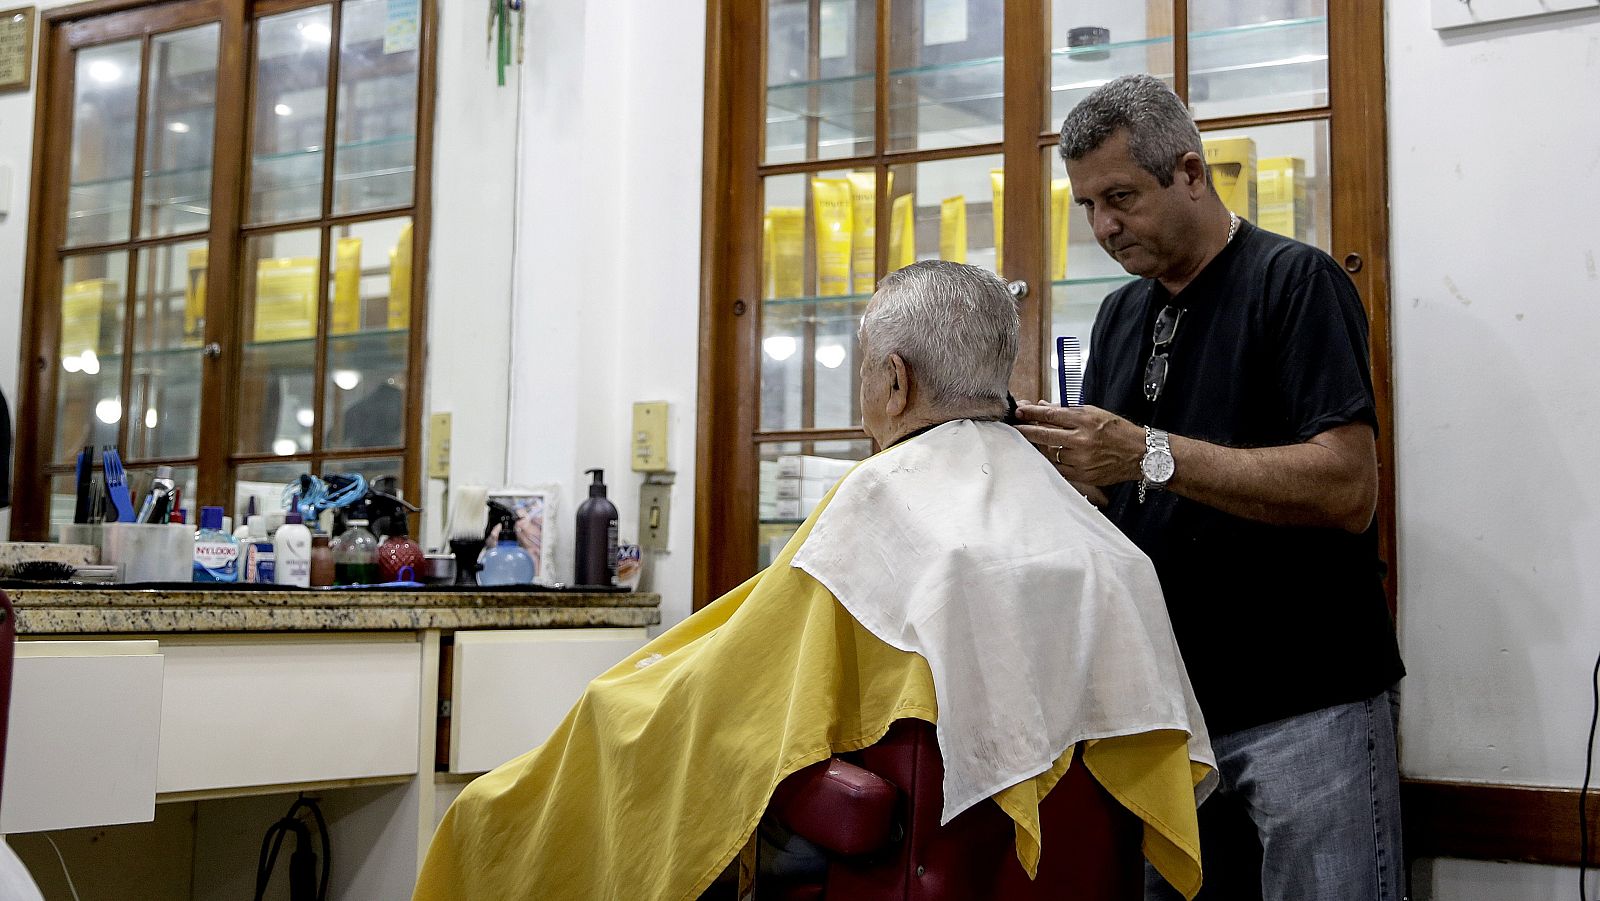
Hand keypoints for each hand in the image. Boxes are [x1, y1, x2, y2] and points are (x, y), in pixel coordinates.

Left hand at [1012, 402, 1146, 486]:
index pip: (1051, 414)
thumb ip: (1068, 411)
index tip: (1020, 410)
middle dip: (1026, 430)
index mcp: (1086, 420)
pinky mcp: (1083, 474)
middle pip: (1045, 434)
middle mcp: (1082, 439)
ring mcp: (1081, 459)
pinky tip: (1044, 455)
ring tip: (1030, 441)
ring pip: (1049, 453)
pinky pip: (1059, 468)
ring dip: (1038, 446)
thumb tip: (1044, 406)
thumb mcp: (1095, 413)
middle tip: (1015, 426)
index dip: (1032, 412)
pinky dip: (1050, 461)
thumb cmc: (1119, 431)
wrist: (1141, 454)